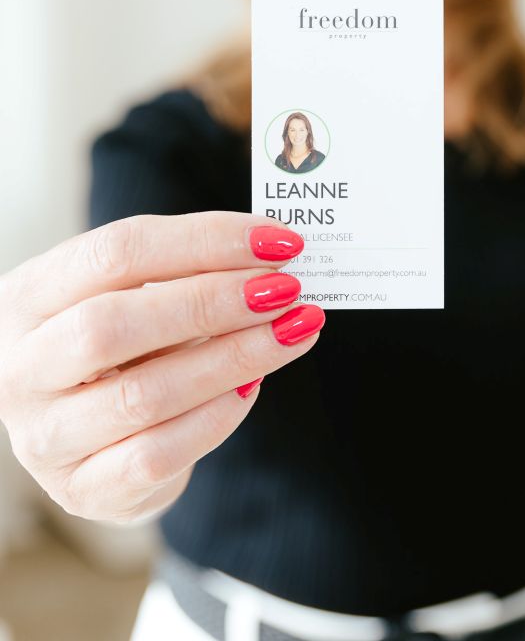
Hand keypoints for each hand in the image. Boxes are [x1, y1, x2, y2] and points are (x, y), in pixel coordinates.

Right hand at [0, 212, 322, 523]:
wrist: (88, 433)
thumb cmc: (120, 345)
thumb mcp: (129, 294)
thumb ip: (186, 271)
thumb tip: (273, 253)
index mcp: (28, 296)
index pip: (115, 252)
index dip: (203, 241)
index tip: (277, 240)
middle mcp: (22, 367)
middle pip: (115, 323)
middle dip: (214, 301)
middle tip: (285, 289)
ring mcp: (44, 436)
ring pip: (144, 395)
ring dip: (234, 358)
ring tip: (293, 331)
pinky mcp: (83, 488)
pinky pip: (159, 453)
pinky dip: (218, 415)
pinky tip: (254, 386)